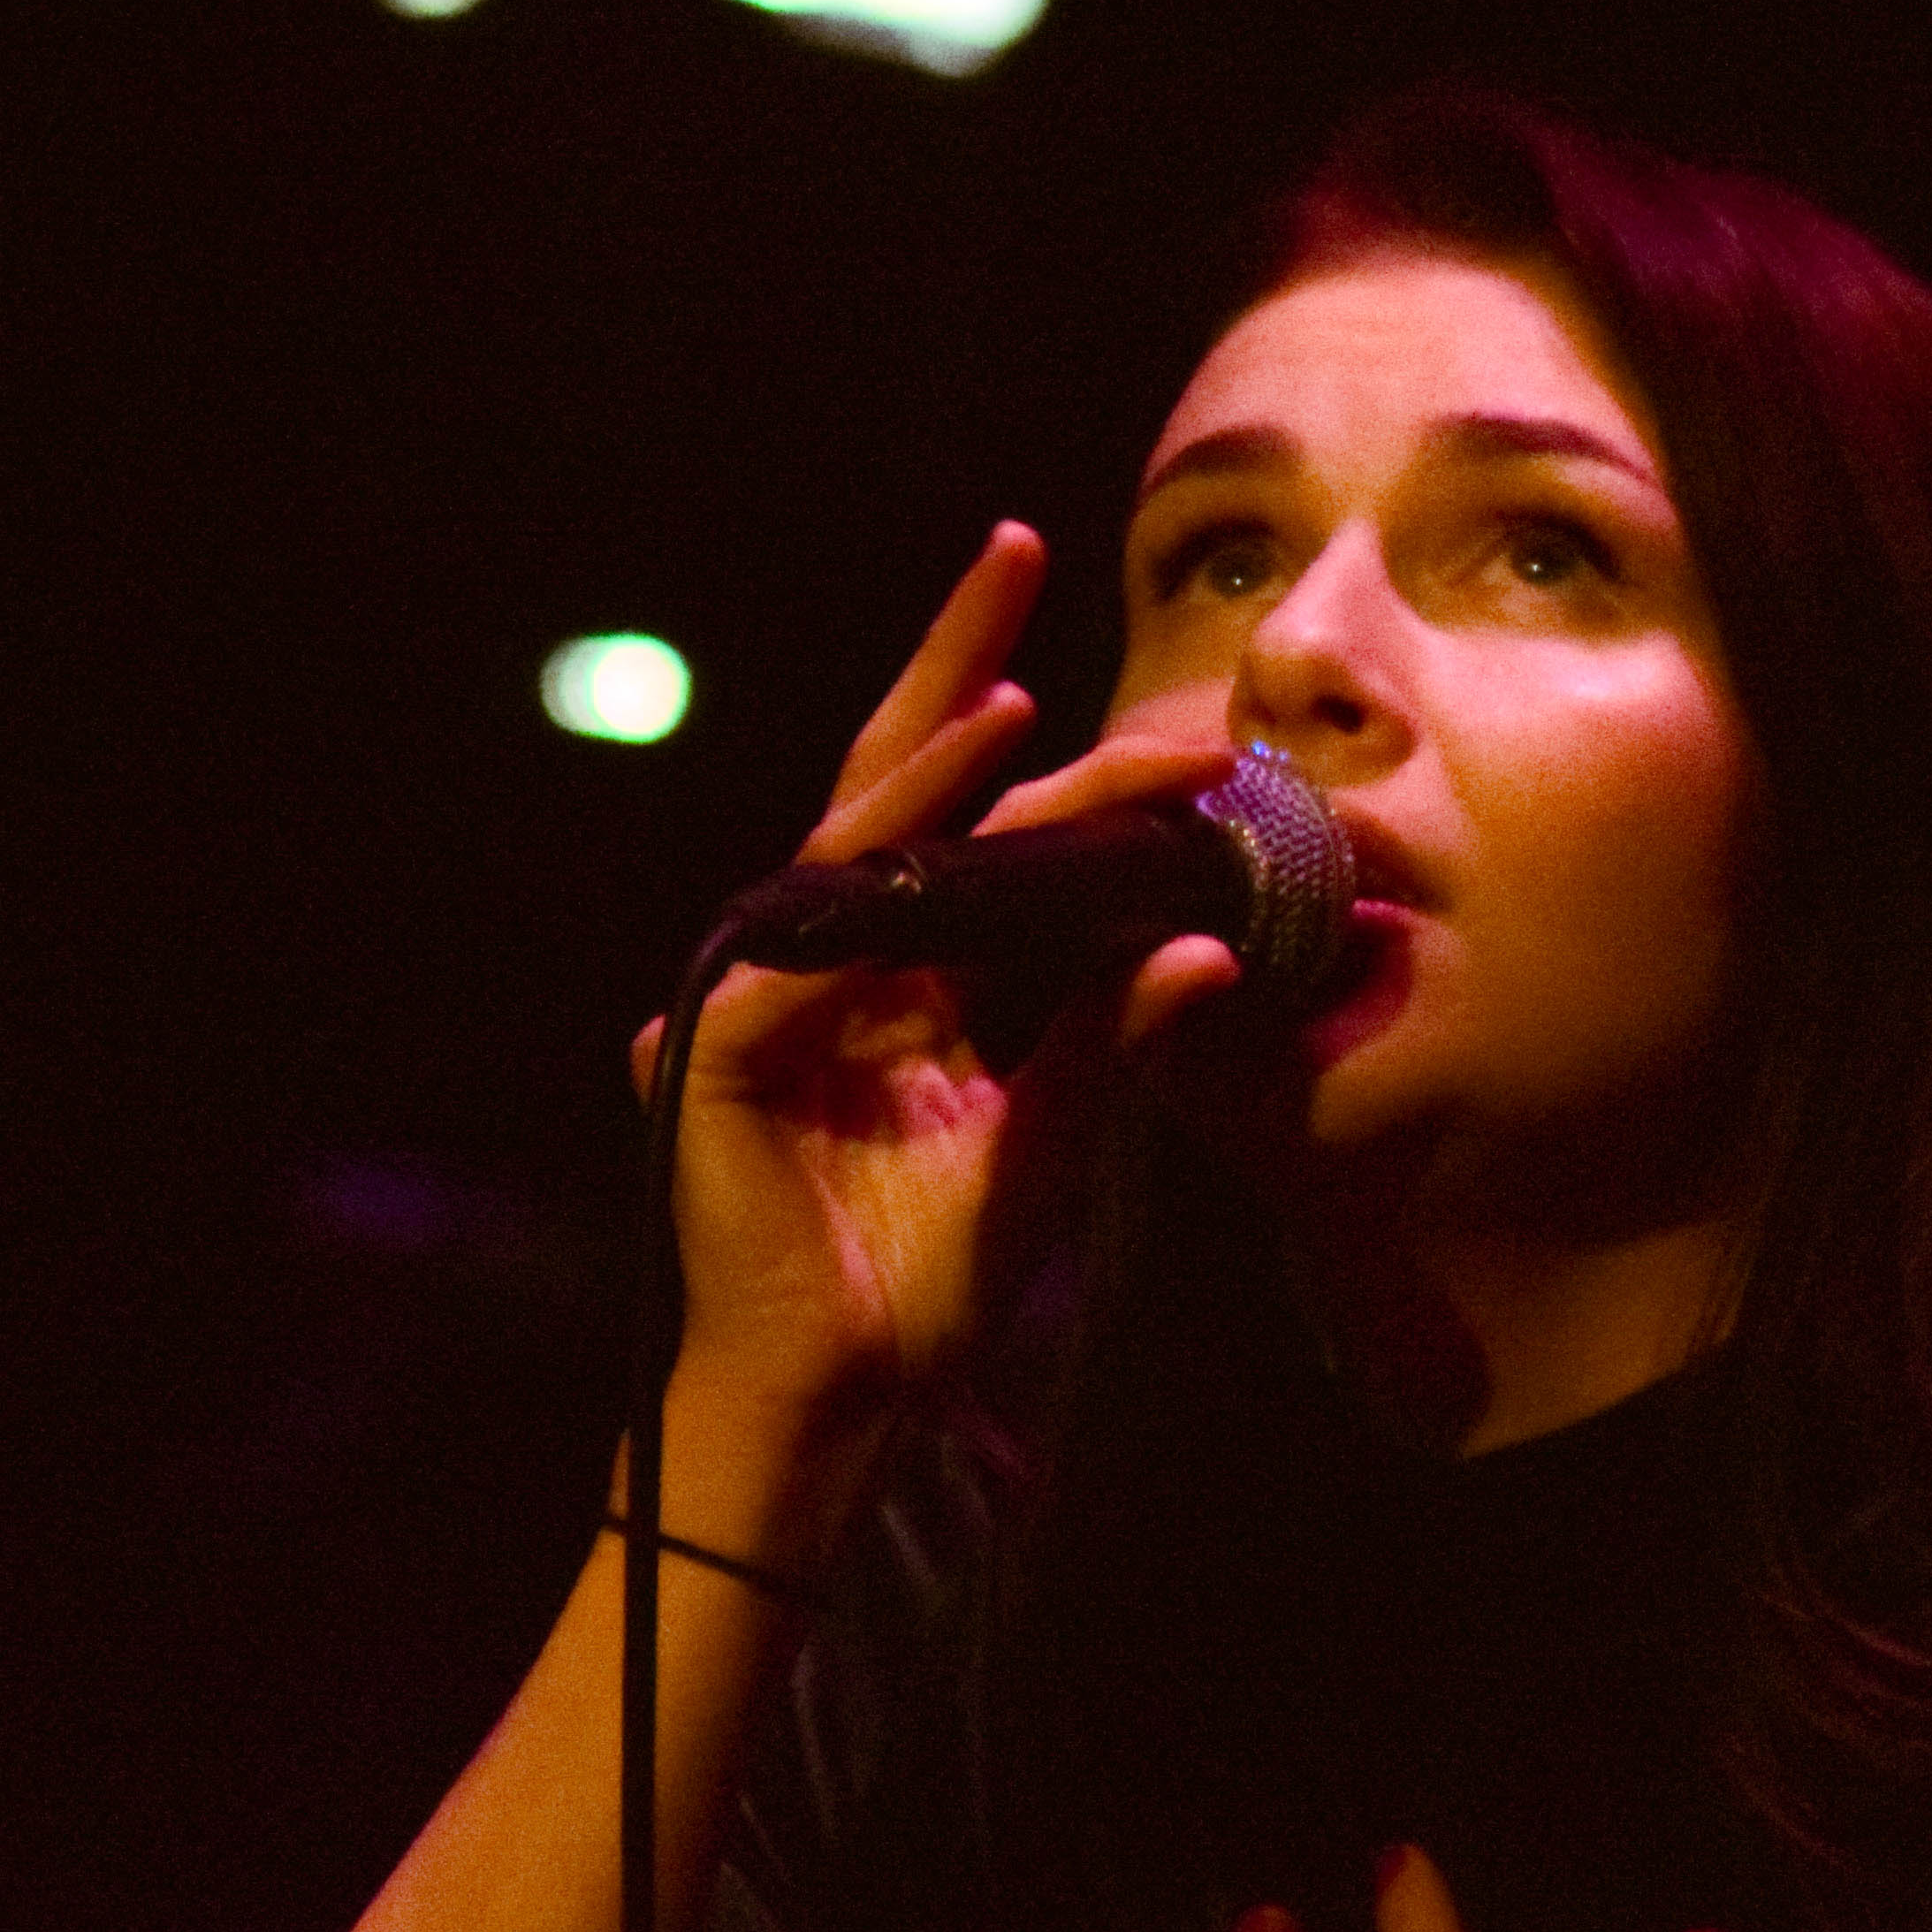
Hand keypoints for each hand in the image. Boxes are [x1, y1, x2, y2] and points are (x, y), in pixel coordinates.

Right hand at [636, 525, 1248, 1433]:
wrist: (847, 1387)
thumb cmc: (930, 1273)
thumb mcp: (1053, 1138)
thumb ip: (1110, 1037)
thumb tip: (1204, 945)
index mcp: (904, 970)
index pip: (979, 825)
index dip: (1056, 754)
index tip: (1164, 707)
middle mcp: (833, 953)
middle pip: (897, 777)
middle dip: (954, 656)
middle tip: (1015, 544)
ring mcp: (770, 986)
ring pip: (864, 839)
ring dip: (940, 755)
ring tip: (1016, 682)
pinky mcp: (726, 1039)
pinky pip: (818, 930)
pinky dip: (889, 855)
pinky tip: (950, 798)